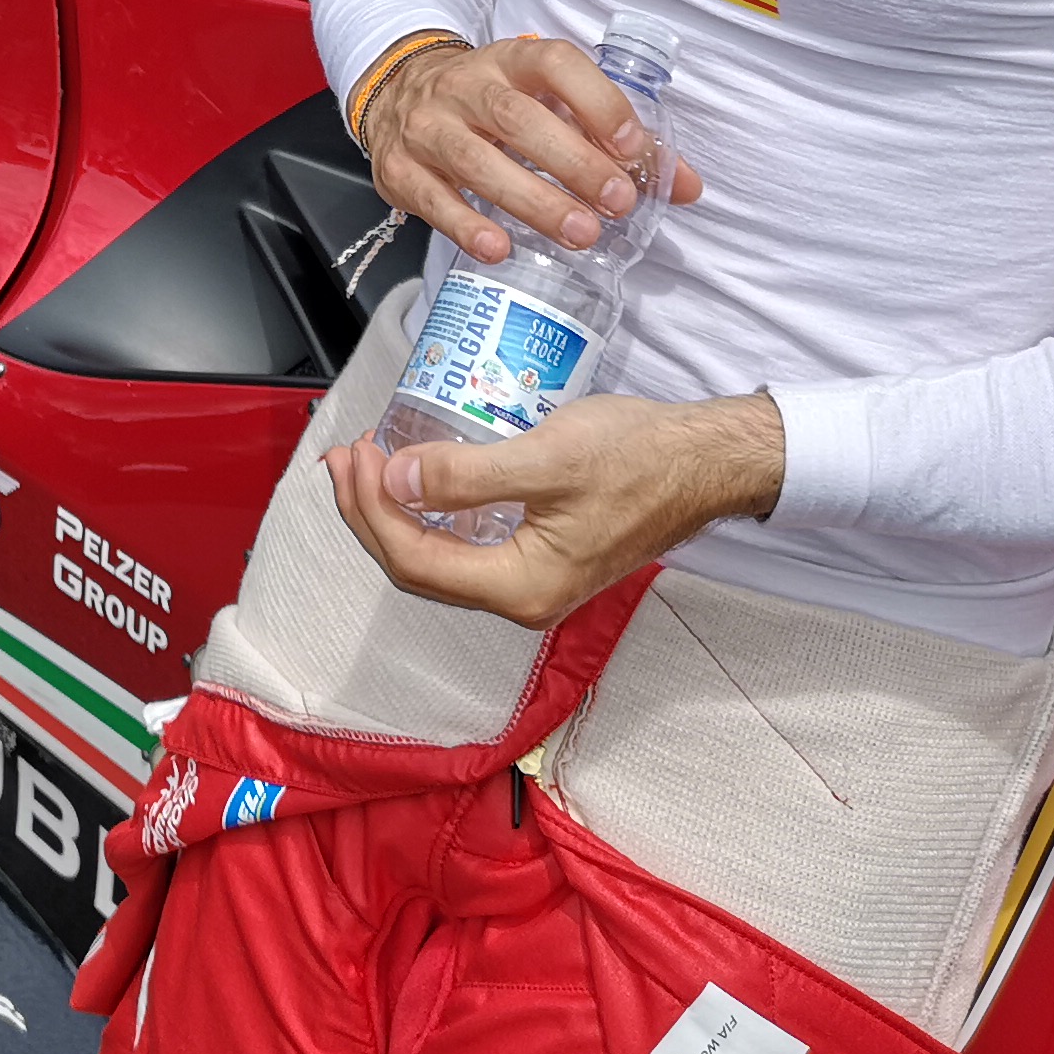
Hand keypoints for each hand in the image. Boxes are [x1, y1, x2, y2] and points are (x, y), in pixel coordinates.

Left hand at [324, 392, 785, 628]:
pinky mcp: (544, 555)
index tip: (357, 457)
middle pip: (418, 566)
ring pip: (440, 557)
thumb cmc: (641, 458)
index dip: (373, 510)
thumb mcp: (548, 457)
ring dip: (397, 513)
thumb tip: (398, 481)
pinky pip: (468, 544)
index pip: (416, 560)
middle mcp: (523, 596)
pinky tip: (423, 480)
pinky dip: (433, 512)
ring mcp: (534, 580)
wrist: (707, 463)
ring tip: (371, 466)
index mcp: (522, 586)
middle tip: (347, 458)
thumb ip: (468, 476)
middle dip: (372, 513)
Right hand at [363, 37, 697, 264]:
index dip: (597, 101)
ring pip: (477, 162)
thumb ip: (612, 139)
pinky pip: (433, 199)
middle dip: (573, 162)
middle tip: (617, 203)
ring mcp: (428, 127)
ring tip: (580, 234)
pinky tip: (499, 248)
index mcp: (510, 60)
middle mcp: (465, 87)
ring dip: (533, 201)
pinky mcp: (400, 169)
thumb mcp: (544, 100)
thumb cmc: (489, 101)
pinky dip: (466, 225)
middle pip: (517, 119)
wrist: (395, 93)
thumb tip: (684, 186)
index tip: (632, 145)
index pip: (555, 65)